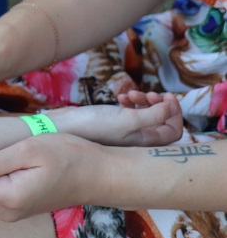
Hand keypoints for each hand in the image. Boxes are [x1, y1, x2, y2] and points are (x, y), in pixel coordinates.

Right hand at [50, 92, 182, 146]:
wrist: (63, 127)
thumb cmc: (94, 126)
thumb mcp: (127, 120)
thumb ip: (153, 114)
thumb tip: (170, 108)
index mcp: (144, 143)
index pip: (173, 131)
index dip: (174, 113)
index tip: (166, 97)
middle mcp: (137, 139)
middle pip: (161, 121)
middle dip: (158, 104)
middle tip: (148, 93)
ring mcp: (125, 131)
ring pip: (145, 114)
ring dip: (143, 100)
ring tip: (130, 94)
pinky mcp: (113, 123)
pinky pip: (131, 112)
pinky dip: (130, 102)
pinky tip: (120, 97)